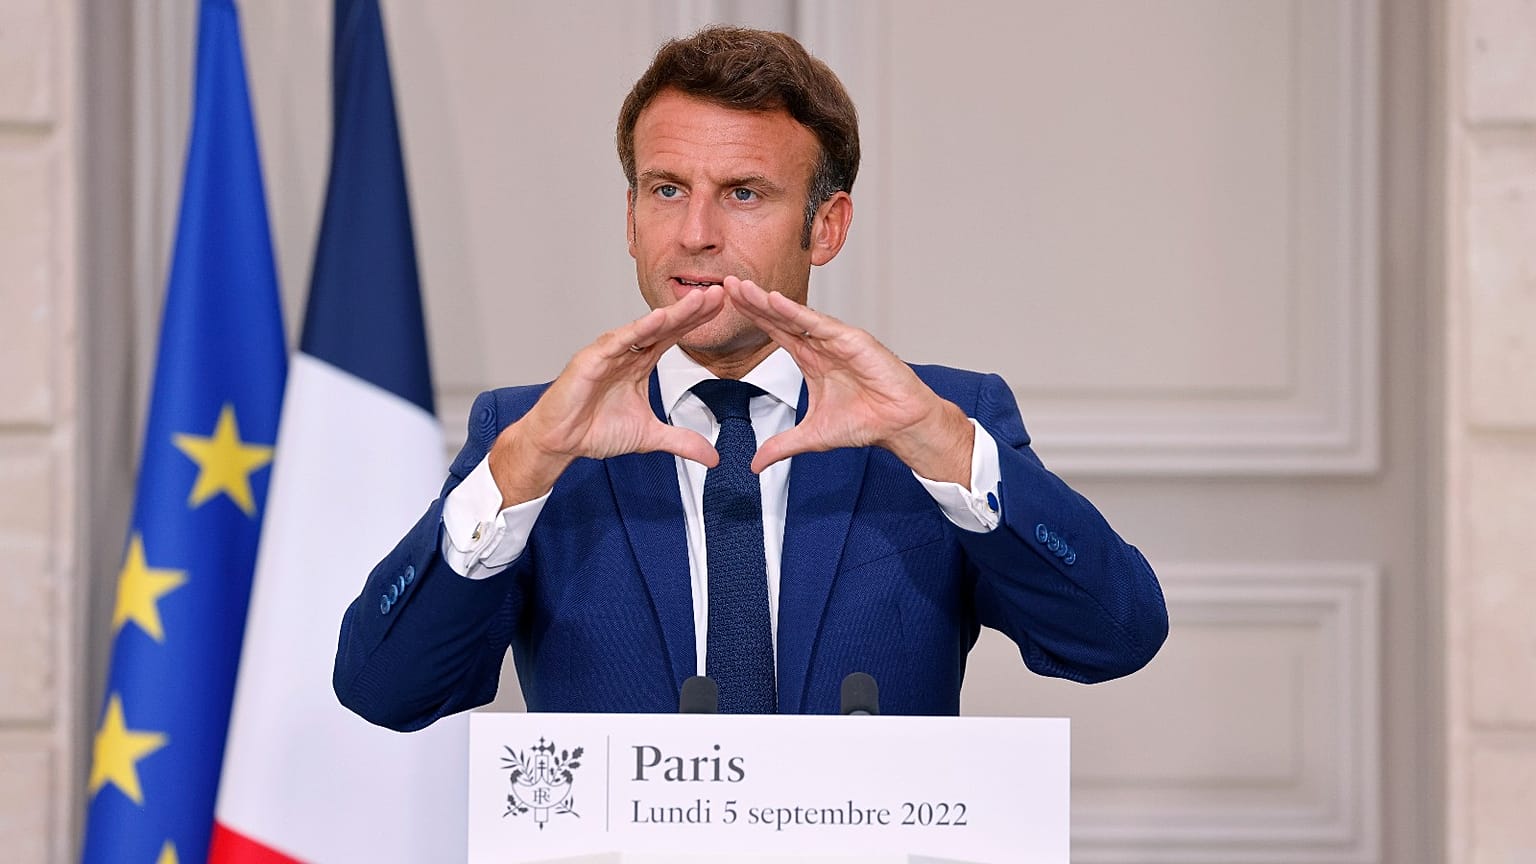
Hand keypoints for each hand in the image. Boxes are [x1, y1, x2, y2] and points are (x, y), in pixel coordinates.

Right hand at [487, 285, 726, 506]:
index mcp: (639, 363)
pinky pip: (618, 341)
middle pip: (664, 326)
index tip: (723, 308)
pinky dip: (638, 330)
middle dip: (692, 310)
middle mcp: (625, 352)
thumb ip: (681, 441)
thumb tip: (712, 456)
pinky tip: (658, 318)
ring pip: (644, 329)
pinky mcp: (591, 360)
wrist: (560, 441)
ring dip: (672, 314)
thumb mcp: (649, 437)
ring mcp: (608, 353)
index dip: (697, 323)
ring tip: (697, 300)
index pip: (673, 337)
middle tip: (718, 293)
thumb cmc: (594, 429)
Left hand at [722, 277, 974, 482]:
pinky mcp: (854, 341)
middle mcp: (821, 344)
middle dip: (753, 302)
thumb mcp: (812, 437)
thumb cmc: (866, 422)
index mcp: (811, 358)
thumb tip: (755, 465)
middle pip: (780, 318)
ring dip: (769, 302)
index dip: (752, 317)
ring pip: (797, 316)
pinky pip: (821, 324)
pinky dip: (798, 312)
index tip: (727, 303)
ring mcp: (837, 340)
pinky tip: (776, 300)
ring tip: (745, 288)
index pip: (775, 332)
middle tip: (727, 283)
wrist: (899, 425)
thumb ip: (781, 446)